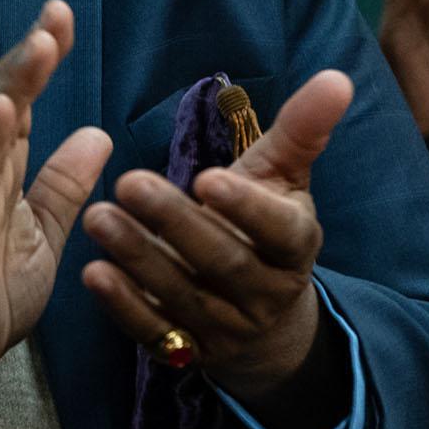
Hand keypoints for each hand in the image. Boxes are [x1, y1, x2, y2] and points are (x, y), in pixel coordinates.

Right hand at [0, 0, 113, 425]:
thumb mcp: (43, 232)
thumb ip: (64, 183)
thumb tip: (98, 133)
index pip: (17, 103)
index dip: (38, 61)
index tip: (61, 19)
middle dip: (25, 57)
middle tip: (54, 15)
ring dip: (9, 84)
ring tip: (37, 46)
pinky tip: (2, 110)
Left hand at [81, 71, 354, 428]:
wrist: (267, 323)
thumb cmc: (267, 228)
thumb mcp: (284, 180)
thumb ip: (301, 131)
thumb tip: (337, 77)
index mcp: (295, 246)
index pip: (278, 230)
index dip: (245, 207)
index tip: (206, 177)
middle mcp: (266, 292)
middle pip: (222, 261)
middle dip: (175, 223)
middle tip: (128, 182)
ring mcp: (228, 327)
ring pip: (184, 295)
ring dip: (138, 257)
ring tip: (96, 217)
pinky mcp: (191, 352)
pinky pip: (156, 332)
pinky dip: (124, 306)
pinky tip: (92, 273)